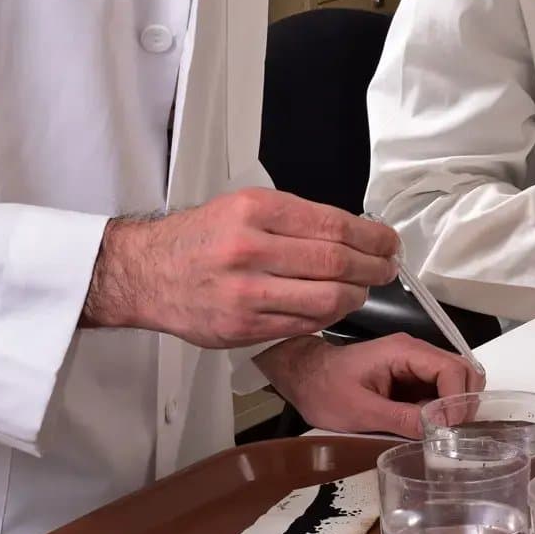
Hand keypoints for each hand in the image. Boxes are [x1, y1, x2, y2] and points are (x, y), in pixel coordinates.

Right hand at [81, 189, 398, 346]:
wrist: (146, 272)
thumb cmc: (199, 238)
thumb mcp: (243, 207)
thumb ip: (296, 220)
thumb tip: (355, 234)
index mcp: (254, 210)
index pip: (333, 225)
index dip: (372, 237)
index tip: (388, 242)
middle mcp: (250, 249)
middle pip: (336, 262)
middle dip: (373, 267)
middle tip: (387, 267)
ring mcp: (246, 292)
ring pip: (326, 299)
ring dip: (356, 295)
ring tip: (364, 289)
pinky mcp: (243, 326)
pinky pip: (304, 324)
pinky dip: (328, 316)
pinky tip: (334, 307)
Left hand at [255, 334, 485, 436]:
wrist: (304, 377)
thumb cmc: (325, 390)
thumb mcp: (359, 411)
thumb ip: (400, 419)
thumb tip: (437, 430)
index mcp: (404, 352)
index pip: (450, 369)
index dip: (457, 400)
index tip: (450, 430)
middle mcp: (416, 352)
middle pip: (462, 370)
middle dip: (463, 402)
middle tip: (453, 433)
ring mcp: (416, 364)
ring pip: (456, 379)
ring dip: (456, 405)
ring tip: (443, 431)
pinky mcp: (413, 377)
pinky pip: (440, 389)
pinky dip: (445, 408)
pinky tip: (432, 427)